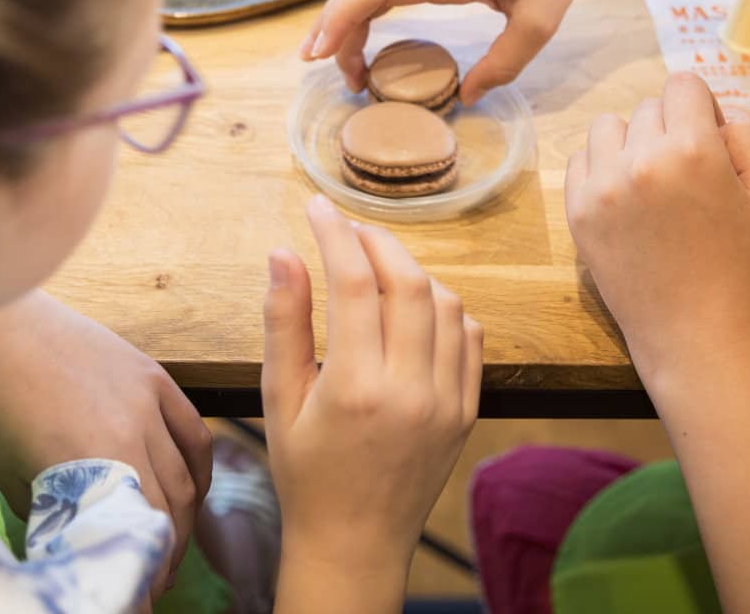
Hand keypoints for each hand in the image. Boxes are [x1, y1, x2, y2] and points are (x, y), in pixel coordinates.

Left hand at [0, 292, 211, 588]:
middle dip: (167, 553)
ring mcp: (149, 401)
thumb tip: (81, 549)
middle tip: (154, 578)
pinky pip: (194, 433)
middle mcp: (131, 432)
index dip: (147, 572)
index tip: (141, 596)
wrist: (0, 331)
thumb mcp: (17, 478)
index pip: (141, 534)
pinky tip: (194, 493)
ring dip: (184, 518)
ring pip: (187, 475)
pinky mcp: (155, 377)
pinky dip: (201, 469)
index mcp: (94, 464)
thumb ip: (58, 515)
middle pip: (171, 509)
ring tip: (170, 543)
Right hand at [263, 196, 481, 608]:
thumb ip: (282, 323)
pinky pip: (470, 337)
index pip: (354, 285)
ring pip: (446, 304)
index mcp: (355, 389)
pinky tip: (414, 305)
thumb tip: (282, 253)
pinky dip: (445, 308)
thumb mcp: (279, 400)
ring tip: (377, 266)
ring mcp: (447, 401)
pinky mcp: (467, 410)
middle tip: (349, 228)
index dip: (335, 235)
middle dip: (377, 242)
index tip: (317, 206)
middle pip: (408, 283)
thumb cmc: (306, 474)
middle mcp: (410, 391)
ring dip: (413, 272)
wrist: (355, 543)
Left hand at [565, 73, 749, 386]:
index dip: (702, 109)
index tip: (710, 144)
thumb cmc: (746, 267)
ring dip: (632, 143)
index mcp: (692, 150)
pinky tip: (628, 199)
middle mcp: (640, 160)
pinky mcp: (578, 214)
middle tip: (689, 177)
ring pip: (609, 128)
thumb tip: (715, 114)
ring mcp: (602, 188)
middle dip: (671, 130)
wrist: (698, 336)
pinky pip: (581, 160)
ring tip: (653, 183)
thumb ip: (749, 135)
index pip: (684, 85)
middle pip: (649, 108)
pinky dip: (603, 168)